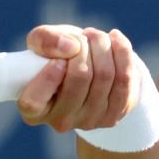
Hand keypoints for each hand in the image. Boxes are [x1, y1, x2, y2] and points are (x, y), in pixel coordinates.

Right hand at [17, 24, 139, 132]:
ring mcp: (89, 122)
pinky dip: (122, 53)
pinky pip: (125, 80)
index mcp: (34, 110)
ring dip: (103, 46)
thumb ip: (45, 39)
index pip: (33, 102)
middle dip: (84, 46)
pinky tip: (115, 40)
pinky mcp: (114, 116)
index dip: (48, 76)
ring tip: (96, 37)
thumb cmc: (57, 54)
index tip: (59, 57)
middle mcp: (60, 121)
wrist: (88, 66)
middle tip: (82, 36)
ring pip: (104, 76)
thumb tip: (70, 47)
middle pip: (79, 77)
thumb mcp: (42, 42)